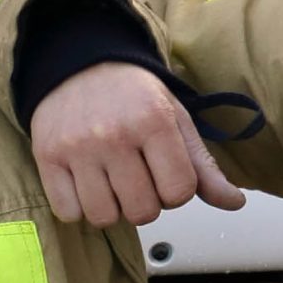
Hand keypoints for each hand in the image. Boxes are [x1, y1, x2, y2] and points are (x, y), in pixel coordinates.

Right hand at [31, 62, 244, 227]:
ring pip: (104, 217)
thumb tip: (235, 203)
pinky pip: (69, 212)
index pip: (179, 193)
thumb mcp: (175, 119)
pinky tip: (84, 183)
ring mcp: (77, 147)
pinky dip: (79, 206)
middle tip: (135, 177)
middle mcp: (115, 134)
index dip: (175, 192)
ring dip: (111, 208)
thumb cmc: (132, 96)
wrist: (78, 65)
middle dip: (144, 203)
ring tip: (110, 181)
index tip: (163, 174)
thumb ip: (202, 166)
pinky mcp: (47, 156)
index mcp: (154, 121)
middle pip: (142, 212)